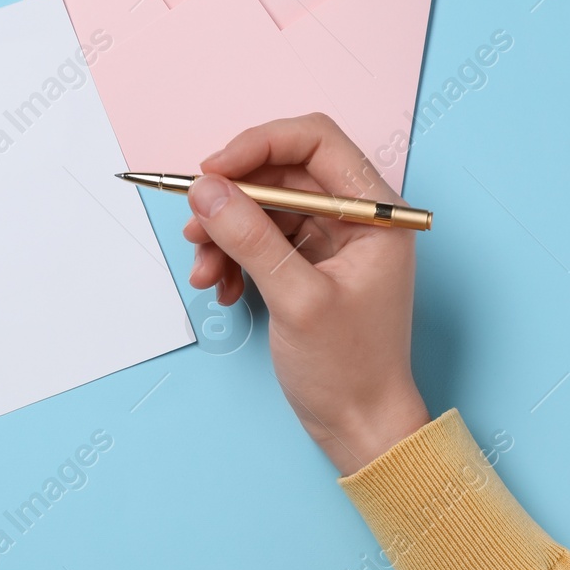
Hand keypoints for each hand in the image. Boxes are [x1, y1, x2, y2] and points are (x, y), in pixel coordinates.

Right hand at [183, 114, 428, 475]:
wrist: (361, 428)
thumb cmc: (351, 371)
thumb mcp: (297, 300)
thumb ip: (251, 239)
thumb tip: (206, 191)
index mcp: (374, 213)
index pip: (315, 141)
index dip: (258, 146)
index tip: (212, 171)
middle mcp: (354, 218)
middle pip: (280, 173)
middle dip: (232, 199)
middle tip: (195, 226)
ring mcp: (330, 241)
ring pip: (262, 207)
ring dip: (224, 233)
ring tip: (204, 271)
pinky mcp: (306, 264)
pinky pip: (258, 239)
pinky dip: (232, 257)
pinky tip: (220, 286)